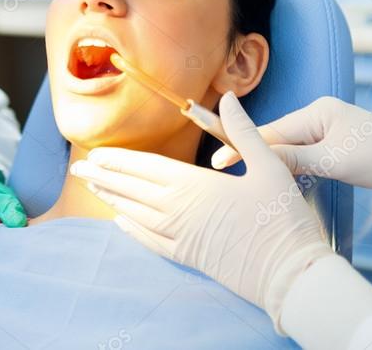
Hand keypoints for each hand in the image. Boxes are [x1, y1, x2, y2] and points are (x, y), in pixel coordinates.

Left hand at [71, 91, 333, 327]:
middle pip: (132, 189)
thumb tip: (228, 98)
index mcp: (195, 186)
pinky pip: (151, 241)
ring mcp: (182, 237)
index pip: (145, 168)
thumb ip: (244, 131)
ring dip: (113, 199)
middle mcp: (180, 212)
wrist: (292, 274)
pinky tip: (121, 222)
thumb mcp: (269, 166)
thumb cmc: (283, 218)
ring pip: (136, 214)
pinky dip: (132, 230)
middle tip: (79, 168)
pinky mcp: (190, 258)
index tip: (96, 153)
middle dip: (104, 177)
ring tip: (94, 187)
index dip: (118, 159)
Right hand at [210, 96, 371, 189]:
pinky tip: (278, 181)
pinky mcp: (335, 147)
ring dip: (272, 164)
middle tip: (225, 173)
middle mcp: (320, 117)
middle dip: (254, 155)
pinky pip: (303, 156)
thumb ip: (295, 158)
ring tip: (247, 181)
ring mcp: (328, 131)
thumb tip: (259, 159)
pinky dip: (290, 168)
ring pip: (289, 150)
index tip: (216, 161)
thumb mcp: (335, 160)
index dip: (242, 145)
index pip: (270, 131)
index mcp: (317, 112)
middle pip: (276, 139)